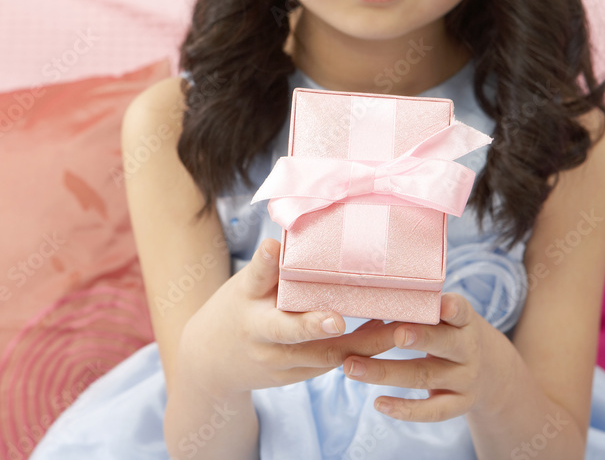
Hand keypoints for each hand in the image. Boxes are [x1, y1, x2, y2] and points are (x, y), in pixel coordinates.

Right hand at [178, 238, 400, 399]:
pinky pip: (329, 364)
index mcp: (246, 300)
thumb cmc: (238, 309)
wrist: (210, 363)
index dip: (263, 263)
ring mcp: (276, 361)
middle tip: (338, 319)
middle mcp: (259, 334)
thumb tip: (300, 226)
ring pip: (321, 355)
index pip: (254, 277)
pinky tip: (387, 335)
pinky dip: (360, 352)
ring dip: (361, 343)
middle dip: (313, 325)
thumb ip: (270, 267)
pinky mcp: (293, 377)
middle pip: (288, 331)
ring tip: (394, 326)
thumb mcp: (245, 286)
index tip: (271, 247)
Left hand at [341, 291, 518, 421]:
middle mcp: (467, 350)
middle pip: (445, 343)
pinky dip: (404, 409)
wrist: (490, 372)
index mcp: (464, 322)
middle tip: (397, 334)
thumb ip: (418, 309)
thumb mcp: (446, 318)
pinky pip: (432, 410)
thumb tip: (366, 296)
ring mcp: (464, 380)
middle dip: (421, 338)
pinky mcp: (458, 404)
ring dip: (386, 372)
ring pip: (424, 376)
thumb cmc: (449, 333)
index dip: (452, 308)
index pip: (461, 312)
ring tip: (352, 367)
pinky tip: (378, 403)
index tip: (441, 304)